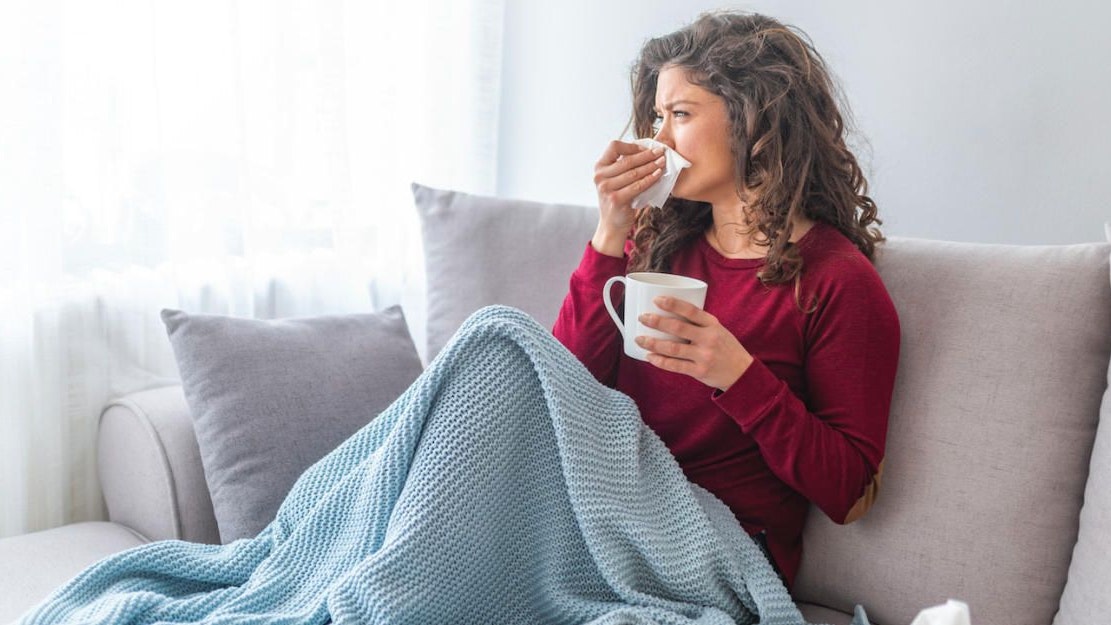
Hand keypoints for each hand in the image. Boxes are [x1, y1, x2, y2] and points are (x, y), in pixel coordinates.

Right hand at [591, 141, 665, 253]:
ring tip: (662, 163)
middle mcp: (600, 176)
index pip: (614, 146)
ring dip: (651, 166)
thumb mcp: (615, 179)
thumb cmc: (617, 198)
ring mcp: (606, 188)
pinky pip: (638, 186)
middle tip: (660, 152)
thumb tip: (648, 151)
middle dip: (647, 155)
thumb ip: (624, 166)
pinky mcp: (616, 199)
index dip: (631, 146)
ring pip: (634, 172)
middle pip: (627, 160)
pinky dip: (650, 179)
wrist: (612, 224)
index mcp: (599, 167)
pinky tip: (658, 175)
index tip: (645, 148)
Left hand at [635, 296, 753, 391]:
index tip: (657, 300)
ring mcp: (704, 356)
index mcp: (713, 324)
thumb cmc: (725, 348)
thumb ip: (698, 323)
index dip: (673, 303)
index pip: (691, 310)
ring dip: (653, 343)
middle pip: (678, 328)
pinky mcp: (700, 371)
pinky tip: (649, 357)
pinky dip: (660, 361)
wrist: (742, 373)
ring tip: (639, 339)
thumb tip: (669, 313)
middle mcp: (709, 339)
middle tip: (642, 318)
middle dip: (657, 322)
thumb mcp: (718, 330)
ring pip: (673, 348)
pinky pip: (676, 366)